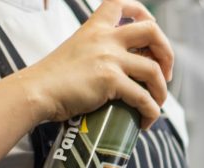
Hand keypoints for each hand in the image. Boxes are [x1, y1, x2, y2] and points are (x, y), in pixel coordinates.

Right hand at [17, 0, 172, 127]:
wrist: (35, 92)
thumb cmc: (52, 79)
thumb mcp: (76, 51)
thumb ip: (96, 52)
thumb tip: (120, 71)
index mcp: (95, 28)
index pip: (122, 3)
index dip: (143, 13)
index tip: (150, 28)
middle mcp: (105, 38)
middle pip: (152, 31)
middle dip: (167, 52)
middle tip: (165, 73)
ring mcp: (109, 58)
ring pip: (154, 70)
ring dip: (161, 91)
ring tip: (156, 104)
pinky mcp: (110, 80)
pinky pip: (143, 98)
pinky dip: (151, 111)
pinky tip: (145, 120)